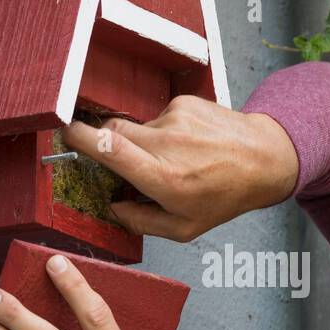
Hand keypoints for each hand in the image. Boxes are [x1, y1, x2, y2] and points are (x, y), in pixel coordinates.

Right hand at [61, 96, 297, 241]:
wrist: (265, 157)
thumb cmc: (224, 196)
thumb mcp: (185, 227)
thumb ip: (142, 222)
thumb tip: (113, 208)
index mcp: (164, 178)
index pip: (111, 149)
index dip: (81, 138)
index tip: (64, 132)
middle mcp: (167, 144)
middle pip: (112, 132)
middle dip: (105, 145)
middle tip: (123, 163)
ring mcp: (175, 118)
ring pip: (136, 127)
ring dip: (143, 143)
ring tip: (175, 159)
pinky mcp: (183, 102)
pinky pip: (158, 117)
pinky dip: (164, 132)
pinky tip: (188, 145)